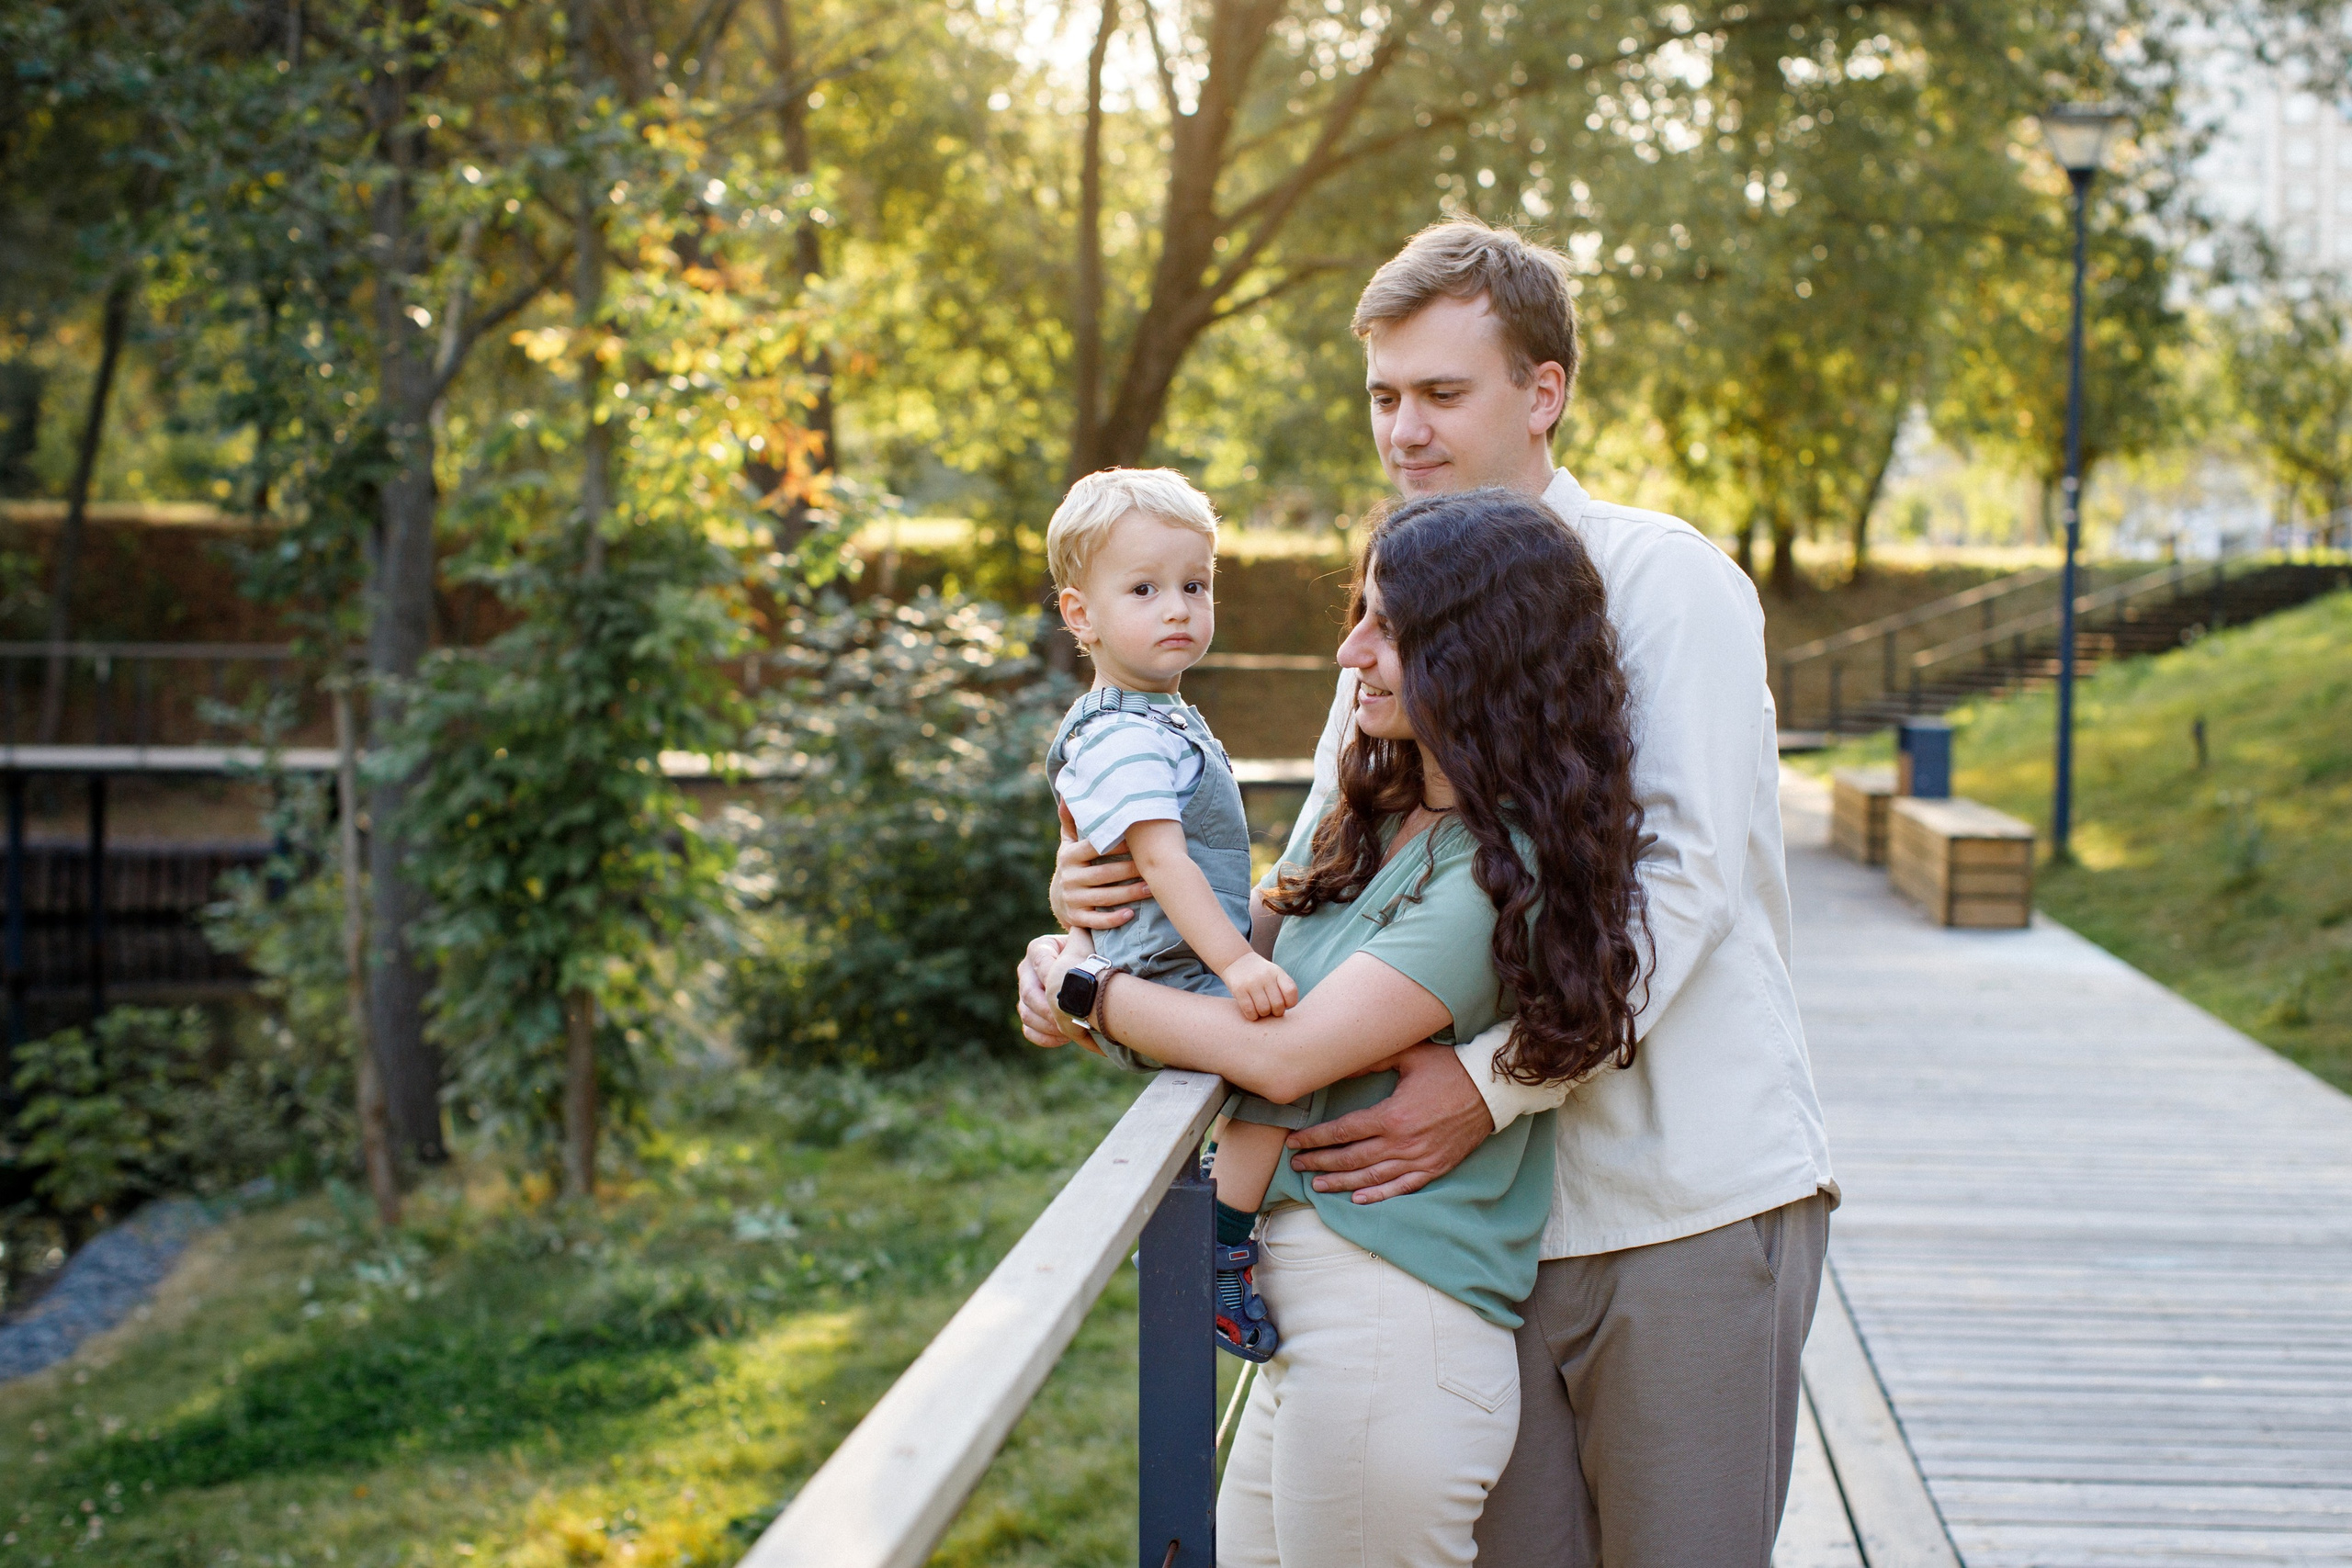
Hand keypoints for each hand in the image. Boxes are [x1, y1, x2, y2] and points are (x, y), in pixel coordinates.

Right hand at [1016, 931, 1095, 1049]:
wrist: (1090, 972)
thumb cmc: (1091, 953)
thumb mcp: (1087, 941)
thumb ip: (1082, 937)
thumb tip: (1082, 934)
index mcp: (1038, 949)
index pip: (1041, 963)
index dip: (1055, 977)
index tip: (1073, 989)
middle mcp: (1026, 970)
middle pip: (1029, 993)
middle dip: (1050, 1008)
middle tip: (1070, 1017)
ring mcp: (1024, 993)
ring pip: (1026, 1013)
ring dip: (1048, 1025)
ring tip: (1070, 1029)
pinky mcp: (1028, 1014)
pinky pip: (1028, 1030)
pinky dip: (1045, 1037)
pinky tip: (1064, 1038)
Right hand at [1049, 799, 1149, 930]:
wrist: (1058, 900)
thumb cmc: (1073, 865)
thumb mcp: (1069, 843)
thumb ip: (1071, 821)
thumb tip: (1069, 795)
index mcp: (1069, 856)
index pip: (1095, 848)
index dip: (1117, 844)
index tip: (1140, 840)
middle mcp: (1069, 878)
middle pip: (1104, 874)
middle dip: (1131, 870)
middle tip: (1155, 866)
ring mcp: (1072, 899)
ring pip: (1104, 897)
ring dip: (1130, 894)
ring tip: (1152, 888)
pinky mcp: (1077, 919)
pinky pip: (1096, 921)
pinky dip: (1113, 919)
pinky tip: (1131, 915)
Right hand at [1220, 952, 1298, 1021]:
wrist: (1236, 960)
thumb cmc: (1260, 974)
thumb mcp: (1274, 974)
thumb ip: (1283, 988)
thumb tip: (1288, 1011)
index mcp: (1277, 972)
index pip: (1291, 991)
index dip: (1290, 1003)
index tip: (1285, 1004)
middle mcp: (1265, 976)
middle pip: (1278, 1004)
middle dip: (1276, 1012)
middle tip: (1272, 1010)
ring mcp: (1251, 982)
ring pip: (1264, 1010)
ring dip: (1264, 1014)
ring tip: (1261, 1010)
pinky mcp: (1238, 989)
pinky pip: (1249, 1011)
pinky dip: (1253, 1016)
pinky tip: (1252, 1012)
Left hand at [1284, 1044, 1492, 1203]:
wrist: (1491, 1090)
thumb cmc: (1449, 1068)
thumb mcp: (1408, 1056)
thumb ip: (1370, 1060)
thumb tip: (1336, 1063)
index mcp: (1392, 1115)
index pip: (1343, 1132)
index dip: (1315, 1138)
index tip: (1294, 1141)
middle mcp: (1402, 1142)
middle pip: (1351, 1158)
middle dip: (1319, 1162)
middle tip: (1296, 1165)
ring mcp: (1419, 1159)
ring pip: (1371, 1177)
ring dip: (1341, 1182)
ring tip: (1317, 1184)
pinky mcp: (1435, 1168)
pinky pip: (1402, 1187)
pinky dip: (1378, 1195)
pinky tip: (1358, 1199)